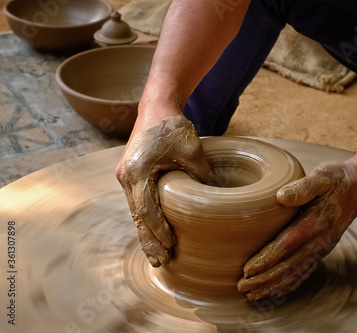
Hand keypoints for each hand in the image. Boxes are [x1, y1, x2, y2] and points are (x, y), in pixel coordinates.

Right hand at [116, 114, 212, 266]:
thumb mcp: (193, 151)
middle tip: (161, 263)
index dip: (158, 230)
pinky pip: (138, 203)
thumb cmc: (172, 126)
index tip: (170, 245)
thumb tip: (218, 199)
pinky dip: (146, 220)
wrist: (156, 106)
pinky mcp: (131, 175)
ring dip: (146, 233)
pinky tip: (153, 234)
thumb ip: (203, 176)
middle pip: (137, 217)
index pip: (146, 210)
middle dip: (149, 241)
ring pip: (136, 212)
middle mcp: (126, 176)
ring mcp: (125, 176)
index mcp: (137, 171)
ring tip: (157, 256)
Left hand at [237, 158, 356, 300]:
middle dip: (265, 279)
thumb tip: (281, 197)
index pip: (288, 244)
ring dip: (274, 286)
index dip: (268, 259)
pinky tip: (275, 291)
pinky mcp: (323, 250)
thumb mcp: (322, 177)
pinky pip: (305, 272)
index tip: (248, 269)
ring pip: (296, 273)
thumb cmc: (336, 179)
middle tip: (242, 287)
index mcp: (317, 222)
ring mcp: (322, 248)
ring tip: (253, 295)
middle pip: (289, 265)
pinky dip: (290, 285)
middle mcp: (320, 240)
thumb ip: (303, 188)